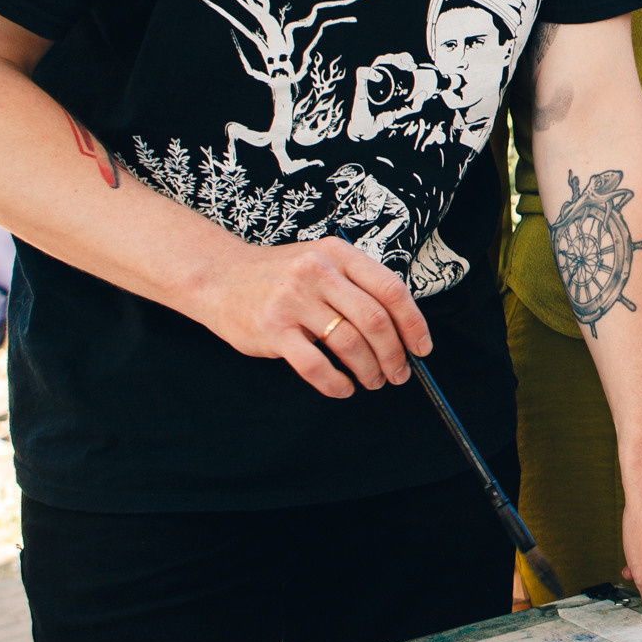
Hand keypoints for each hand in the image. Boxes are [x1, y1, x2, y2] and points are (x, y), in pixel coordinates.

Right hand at [193, 238, 431, 398]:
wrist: (219, 277)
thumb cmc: (280, 276)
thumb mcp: (321, 263)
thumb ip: (357, 286)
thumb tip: (402, 330)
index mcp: (338, 254)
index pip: (391, 289)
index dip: (413, 323)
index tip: (422, 348)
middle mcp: (318, 272)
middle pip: (375, 320)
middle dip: (394, 354)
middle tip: (399, 373)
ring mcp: (293, 300)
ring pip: (349, 343)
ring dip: (369, 370)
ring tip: (372, 381)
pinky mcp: (272, 328)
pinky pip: (316, 365)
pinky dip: (336, 383)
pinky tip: (343, 387)